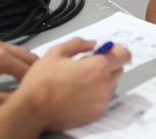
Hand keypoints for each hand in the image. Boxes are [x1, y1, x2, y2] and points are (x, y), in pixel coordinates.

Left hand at [0, 39, 37, 114]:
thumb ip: (11, 98)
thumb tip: (29, 96)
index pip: (27, 69)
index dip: (34, 82)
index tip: (39, 91)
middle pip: (28, 56)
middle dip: (35, 70)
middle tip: (40, 85)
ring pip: (21, 52)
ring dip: (27, 64)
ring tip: (30, 80)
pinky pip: (11, 50)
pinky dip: (17, 60)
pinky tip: (17, 72)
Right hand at [12, 37, 130, 131]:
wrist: (31, 111)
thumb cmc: (40, 83)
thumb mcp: (56, 52)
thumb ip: (79, 43)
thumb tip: (92, 43)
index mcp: (97, 67)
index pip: (125, 55)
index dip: (117, 50)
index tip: (107, 50)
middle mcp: (103, 85)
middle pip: (119, 68)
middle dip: (108, 64)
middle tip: (90, 63)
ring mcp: (101, 101)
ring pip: (112, 84)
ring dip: (102, 79)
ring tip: (81, 79)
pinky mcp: (96, 113)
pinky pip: (103, 98)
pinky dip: (96, 93)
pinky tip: (78, 92)